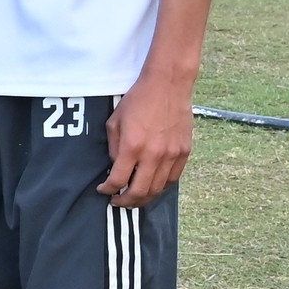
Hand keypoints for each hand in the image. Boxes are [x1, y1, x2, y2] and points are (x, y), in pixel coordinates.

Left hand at [99, 70, 194, 207]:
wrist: (168, 86)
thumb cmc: (138, 101)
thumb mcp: (115, 122)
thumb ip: (114, 148)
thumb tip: (116, 167)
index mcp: (132, 146)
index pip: (118, 180)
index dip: (108, 190)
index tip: (103, 191)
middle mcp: (153, 155)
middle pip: (140, 191)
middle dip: (126, 201)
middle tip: (118, 202)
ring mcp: (171, 155)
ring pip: (158, 189)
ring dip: (144, 197)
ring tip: (135, 198)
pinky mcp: (184, 152)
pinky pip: (173, 179)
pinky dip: (162, 187)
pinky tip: (153, 186)